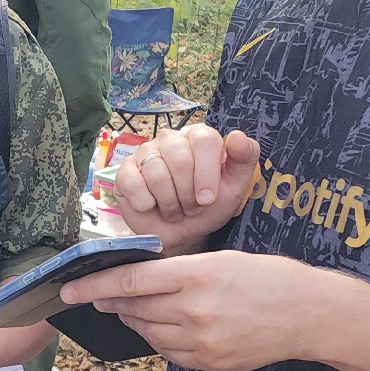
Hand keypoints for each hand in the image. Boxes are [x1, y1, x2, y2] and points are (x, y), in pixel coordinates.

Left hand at [59, 251, 341, 370]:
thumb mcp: (221, 259)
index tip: (69, 291)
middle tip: (100, 296)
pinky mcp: (210, 362)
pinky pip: (169, 353)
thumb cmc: (268, 277)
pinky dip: (159, 339)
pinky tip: (165, 328)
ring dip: (136, 320)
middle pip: (134, 308)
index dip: (94, 286)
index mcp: (196, 275)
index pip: (130, 281)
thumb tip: (137, 278)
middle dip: (113, 302)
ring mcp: (201, 341)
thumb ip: (178, 269)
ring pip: (148, 333)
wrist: (309, 314)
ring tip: (135, 309)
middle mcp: (194, 310)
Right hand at [114, 125, 260, 252]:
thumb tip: (237, 136)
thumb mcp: (234, 187)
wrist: (180, 234)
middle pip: (179, 159)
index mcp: (198, 136)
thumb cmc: (208, 208)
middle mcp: (171, 139)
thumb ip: (244, 159)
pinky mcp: (124, 171)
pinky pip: (134, 184)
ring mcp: (145, 153)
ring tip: (174, 209)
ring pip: (156, 174)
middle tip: (191, 207)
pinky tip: (152, 206)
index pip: (204, 140)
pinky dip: (146, 203)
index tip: (208, 199)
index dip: (206, 173)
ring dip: (169, 202)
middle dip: (188, 193)